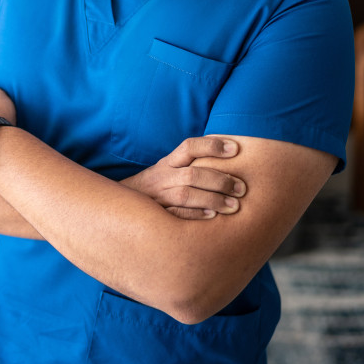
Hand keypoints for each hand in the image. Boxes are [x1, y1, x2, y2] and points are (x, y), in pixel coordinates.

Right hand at [123, 135, 245, 219]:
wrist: (123, 205)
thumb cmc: (156, 186)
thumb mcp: (168, 169)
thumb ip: (191, 164)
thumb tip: (228, 155)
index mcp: (168, 162)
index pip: (189, 147)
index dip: (211, 146)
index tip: (235, 149)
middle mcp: (162, 176)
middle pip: (192, 174)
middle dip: (219, 180)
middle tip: (241, 187)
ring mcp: (158, 195)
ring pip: (185, 194)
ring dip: (212, 199)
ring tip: (234, 206)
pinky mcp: (157, 214)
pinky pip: (176, 214)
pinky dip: (195, 215)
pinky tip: (213, 216)